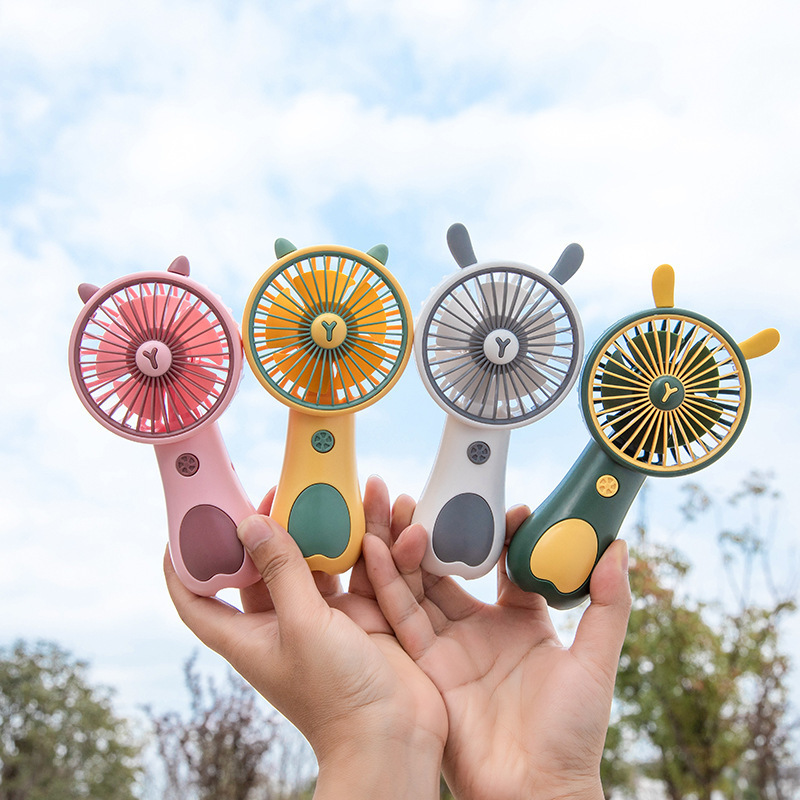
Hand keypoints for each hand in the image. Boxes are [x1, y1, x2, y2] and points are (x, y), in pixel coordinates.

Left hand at [164, 476, 446, 799]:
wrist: (397, 735)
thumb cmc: (338, 696)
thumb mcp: (302, 626)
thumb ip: (281, 570)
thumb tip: (248, 524)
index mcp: (248, 636)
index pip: (197, 599)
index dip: (183, 564)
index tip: (184, 524)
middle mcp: (280, 624)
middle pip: (256, 570)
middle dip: (258, 531)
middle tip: (267, 492)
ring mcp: (320, 619)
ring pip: (306, 563)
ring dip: (311, 532)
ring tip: (317, 495)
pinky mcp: (357, 614)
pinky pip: (348, 570)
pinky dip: (352, 546)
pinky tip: (359, 518)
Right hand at [363, 502, 630, 799]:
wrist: (535, 792)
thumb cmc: (572, 735)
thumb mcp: (596, 661)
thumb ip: (608, 604)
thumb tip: (618, 547)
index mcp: (519, 622)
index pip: (502, 565)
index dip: (498, 533)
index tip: (500, 506)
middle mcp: (477, 629)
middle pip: (449, 569)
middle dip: (433, 530)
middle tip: (424, 491)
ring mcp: (447, 646)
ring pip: (417, 584)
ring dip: (401, 546)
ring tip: (391, 504)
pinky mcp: (423, 665)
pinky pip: (401, 616)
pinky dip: (386, 581)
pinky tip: (376, 546)